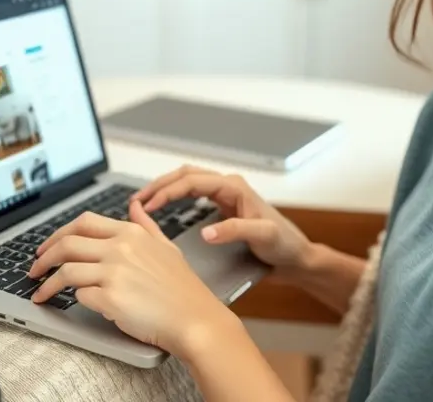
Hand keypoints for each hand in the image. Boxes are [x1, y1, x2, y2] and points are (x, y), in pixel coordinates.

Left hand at [28, 201, 232, 357]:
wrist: (193, 317)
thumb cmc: (182, 287)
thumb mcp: (166, 246)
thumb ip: (146, 224)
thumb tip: (133, 206)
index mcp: (130, 233)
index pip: (83, 223)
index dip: (58, 234)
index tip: (47, 246)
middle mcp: (119, 248)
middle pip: (67, 243)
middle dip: (43, 257)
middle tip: (34, 269)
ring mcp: (113, 273)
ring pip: (65, 271)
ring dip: (46, 284)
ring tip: (40, 293)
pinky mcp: (109, 299)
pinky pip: (78, 296)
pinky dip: (70, 299)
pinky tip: (69, 305)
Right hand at [132, 165, 311, 276]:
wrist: (296, 257)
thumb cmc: (284, 244)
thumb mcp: (263, 236)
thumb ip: (235, 231)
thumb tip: (206, 232)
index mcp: (234, 187)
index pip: (192, 181)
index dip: (168, 191)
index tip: (148, 205)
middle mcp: (228, 187)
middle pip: (185, 176)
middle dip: (159, 185)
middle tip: (136, 199)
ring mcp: (225, 197)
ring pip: (187, 183)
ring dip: (165, 189)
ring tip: (143, 202)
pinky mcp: (222, 209)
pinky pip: (192, 195)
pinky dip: (174, 198)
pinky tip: (162, 211)